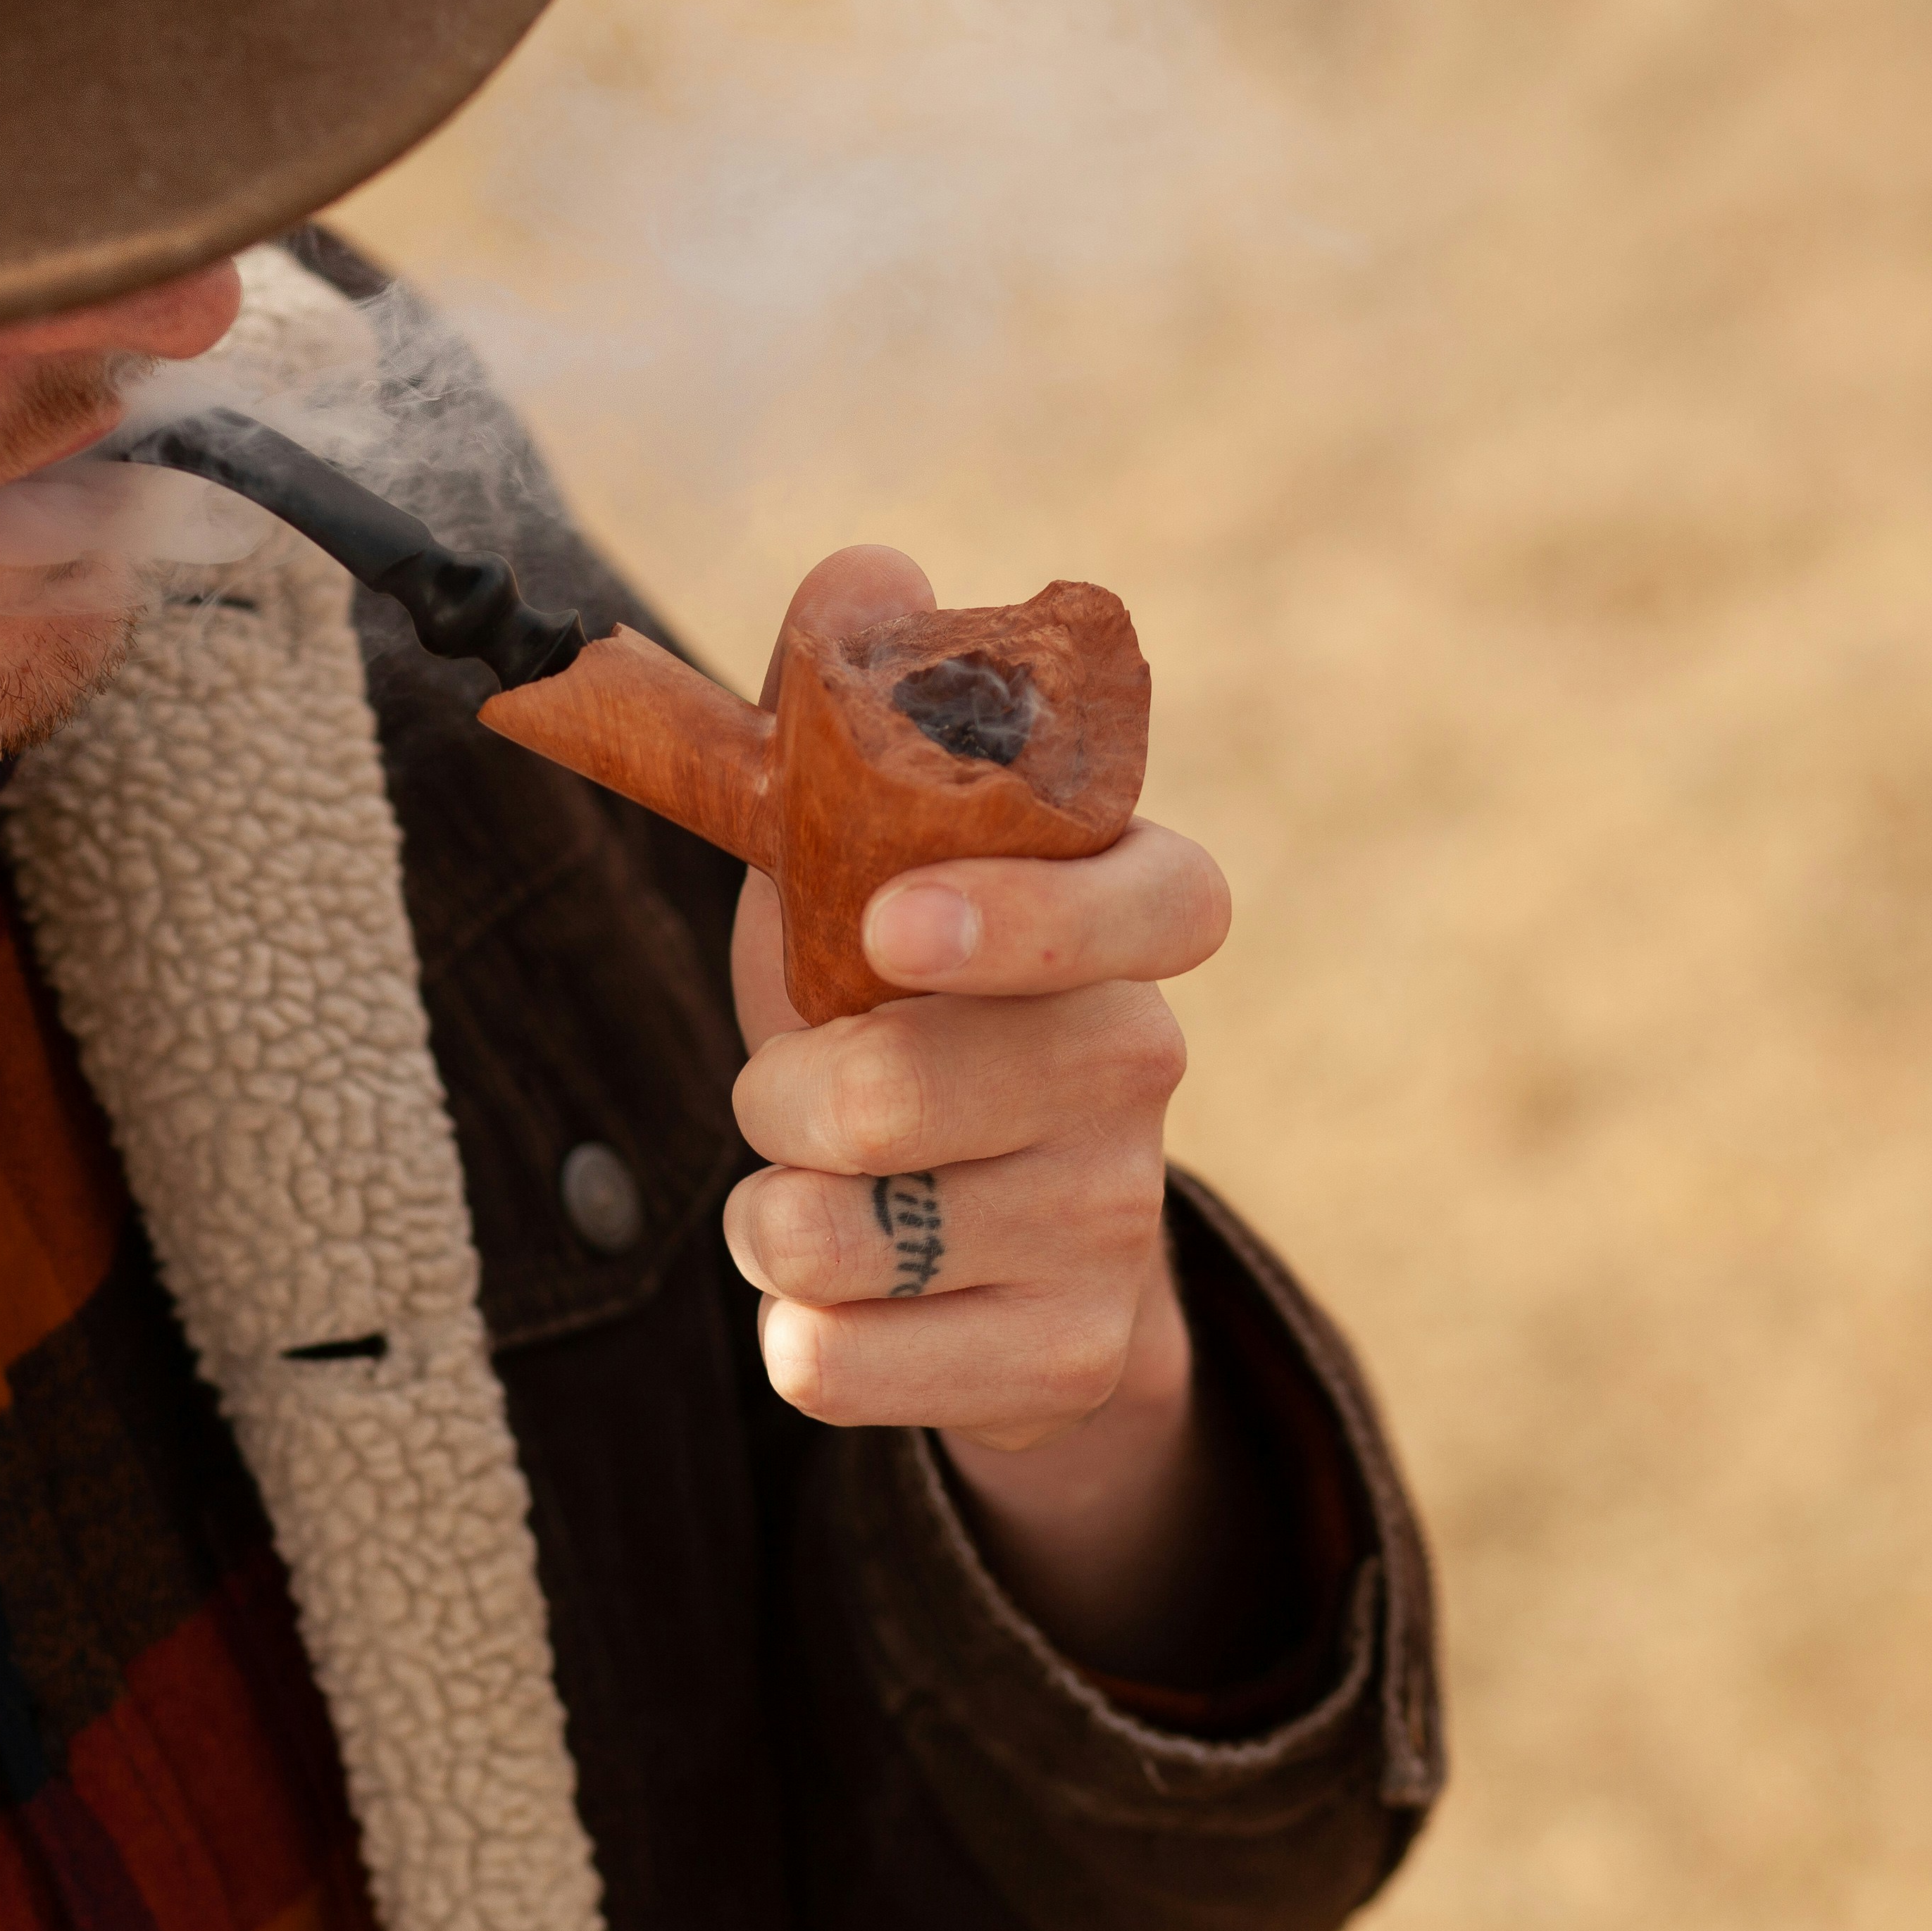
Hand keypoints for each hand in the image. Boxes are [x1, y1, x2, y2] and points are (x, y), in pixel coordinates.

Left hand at [717, 553, 1241, 1672]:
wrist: (972, 1252)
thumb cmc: (901, 1007)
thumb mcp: (855, 862)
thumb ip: (843, 714)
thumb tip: (872, 567)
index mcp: (1128, 926)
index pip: (1159, 901)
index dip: (1033, 915)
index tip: (895, 926)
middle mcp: (1146, 1071)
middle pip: (945, 1087)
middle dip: (798, 1095)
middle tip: (776, 1096)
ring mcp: (1118, 1227)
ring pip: (864, 1231)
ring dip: (773, 1214)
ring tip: (803, 1190)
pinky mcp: (1070, 1363)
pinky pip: (845, 1362)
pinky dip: (794, 1332)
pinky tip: (843, 1294)